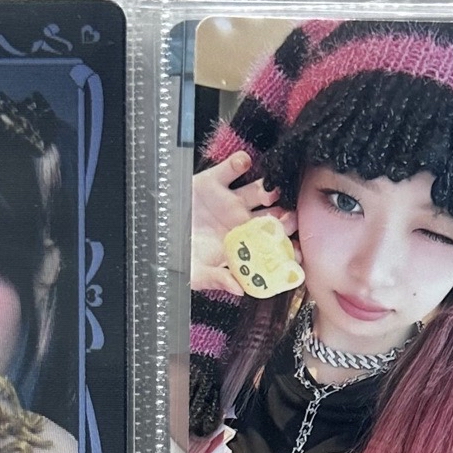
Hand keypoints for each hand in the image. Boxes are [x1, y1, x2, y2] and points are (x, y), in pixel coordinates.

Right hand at [191, 151, 296, 297]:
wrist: (153, 234)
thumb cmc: (178, 257)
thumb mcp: (195, 273)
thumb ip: (216, 280)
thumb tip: (240, 290)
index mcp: (243, 246)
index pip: (271, 248)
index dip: (287, 248)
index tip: (298, 251)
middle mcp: (242, 222)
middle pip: (272, 217)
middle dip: (284, 217)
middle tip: (291, 218)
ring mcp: (230, 201)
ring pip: (259, 192)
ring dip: (269, 190)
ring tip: (271, 192)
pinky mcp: (213, 181)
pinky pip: (231, 169)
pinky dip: (240, 163)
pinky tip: (244, 164)